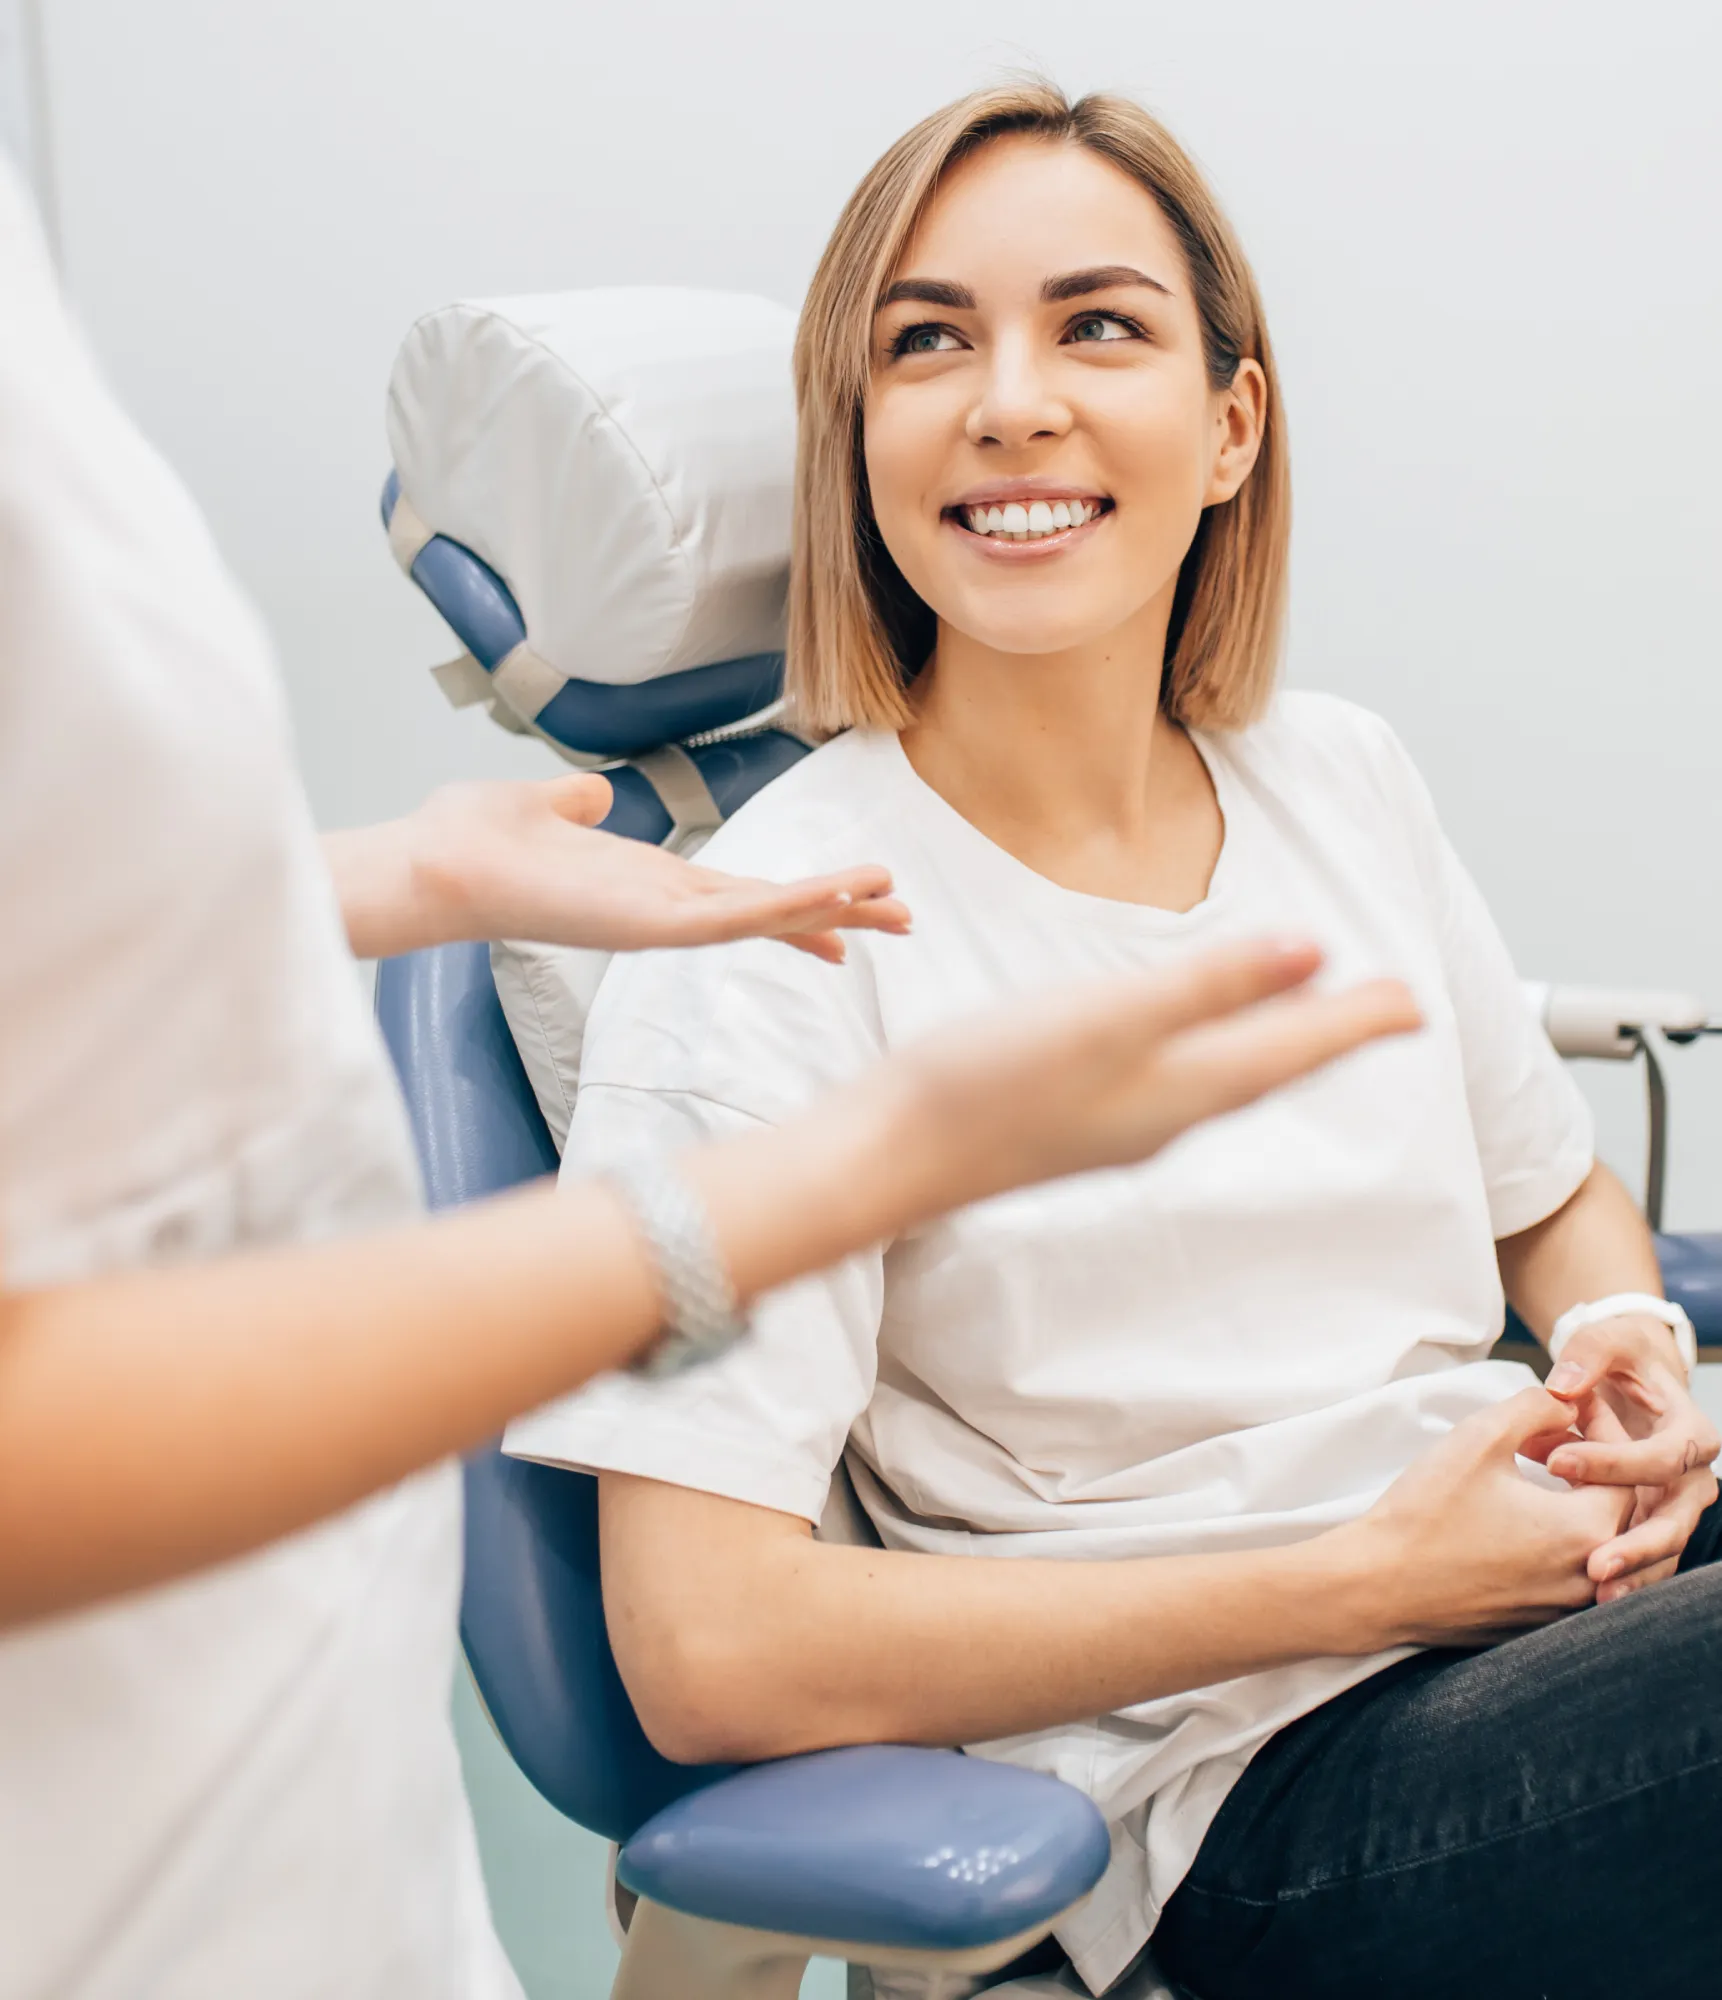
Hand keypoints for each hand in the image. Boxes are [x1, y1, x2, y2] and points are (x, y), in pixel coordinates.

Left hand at [330, 774, 910, 960]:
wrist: (433, 862)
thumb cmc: (473, 841)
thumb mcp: (541, 806)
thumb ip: (574, 802)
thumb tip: (591, 792)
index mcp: (646, 883)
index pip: (739, 894)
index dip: (797, 899)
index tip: (850, 907)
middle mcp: (661, 909)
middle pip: (769, 911)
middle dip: (837, 912)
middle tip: (904, 918)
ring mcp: (659, 922)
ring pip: (764, 917)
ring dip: (830, 908)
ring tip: (894, 903)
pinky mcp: (648, 927)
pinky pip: (733, 920)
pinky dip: (786, 909)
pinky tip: (833, 901)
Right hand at [882, 938, 1420, 1217]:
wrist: (894, 1156)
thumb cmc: (989, 1084)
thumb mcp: (1110, 1018)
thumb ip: (1210, 986)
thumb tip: (1313, 951)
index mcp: (1185, 1089)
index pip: (1295, 1049)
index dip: (1358, 1021)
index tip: (1417, 1002)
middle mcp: (1166, 1116)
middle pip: (1272, 1069)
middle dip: (1330, 1035)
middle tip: (1385, 1010)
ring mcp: (1120, 1125)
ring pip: (1226, 1079)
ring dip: (1276, 1046)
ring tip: (1306, 1020)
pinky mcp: (1077, 1120)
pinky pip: (1178, 1083)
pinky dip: (1213, 1054)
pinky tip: (1192, 1045)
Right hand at [1331, 1388, 1635, 1648]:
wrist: (1379, 1586)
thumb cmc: (1427, 1511)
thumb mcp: (1479, 1437)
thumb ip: (1535, 1407)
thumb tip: (1568, 1404)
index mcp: (1585, 1531)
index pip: (1625, 1470)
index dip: (1601, 1430)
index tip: (1570, 1407)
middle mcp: (1588, 1577)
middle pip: (1614, 1509)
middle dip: (1588, 1465)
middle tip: (1547, 1436)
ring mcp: (1562, 1608)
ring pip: (1593, 1543)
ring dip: (1572, 1503)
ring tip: (1533, 1473)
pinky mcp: (1535, 1622)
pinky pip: (1566, 1573)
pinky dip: (1555, 1539)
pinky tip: (1515, 1516)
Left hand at [1535, 1318, 1719, 1603]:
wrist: (1631, 1378)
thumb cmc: (1618, 1358)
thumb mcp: (1606, 1341)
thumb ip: (1587, 1355)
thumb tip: (1562, 1386)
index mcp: (1690, 1432)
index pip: (1659, 1457)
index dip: (1611, 1461)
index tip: (1555, 1462)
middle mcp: (1691, 1476)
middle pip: (1676, 1519)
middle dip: (1638, 1545)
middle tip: (1596, 1565)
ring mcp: (1673, 1505)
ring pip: (1664, 1548)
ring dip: (1635, 1573)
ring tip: (1598, 1595)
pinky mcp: (1651, 1522)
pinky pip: (1646, 1557)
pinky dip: (1625, 1576)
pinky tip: (1592, 1600)